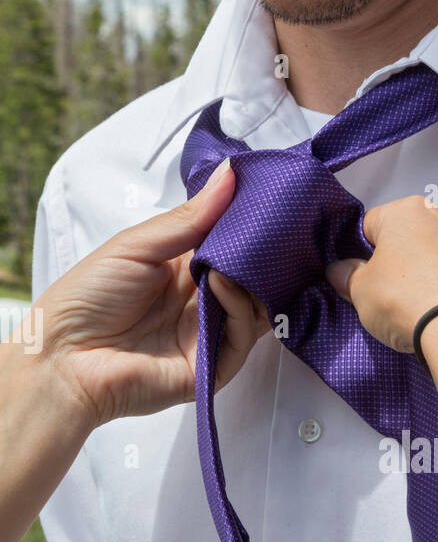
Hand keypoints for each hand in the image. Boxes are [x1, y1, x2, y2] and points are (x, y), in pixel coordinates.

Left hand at [36, 160, 269, 429]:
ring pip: (255, 306)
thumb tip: (229, 174)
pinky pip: (242, 335)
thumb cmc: (87, 299)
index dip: (248, 224)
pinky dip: (239, 305)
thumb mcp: (138, 244)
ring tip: (239, 252)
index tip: (265, 195)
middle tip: (270, 223)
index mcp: (183, 271)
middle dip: (260, 250)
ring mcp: (208, 334)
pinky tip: (221, 283)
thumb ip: (190, 217)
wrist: (63, 356)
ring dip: (253, 276)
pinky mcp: (213, 367)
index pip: (230, 245)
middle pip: (249, 276)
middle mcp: (200, 303)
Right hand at [324, 195, 437, 354]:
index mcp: (409, 213)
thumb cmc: (406, 299)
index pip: (373, 224)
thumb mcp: (361, 292)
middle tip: (393, 300)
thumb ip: (348, 278)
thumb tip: (341, 271)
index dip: (362, 252)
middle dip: (404, 264)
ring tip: (429, 316)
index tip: (361, 279)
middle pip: (417, 239)